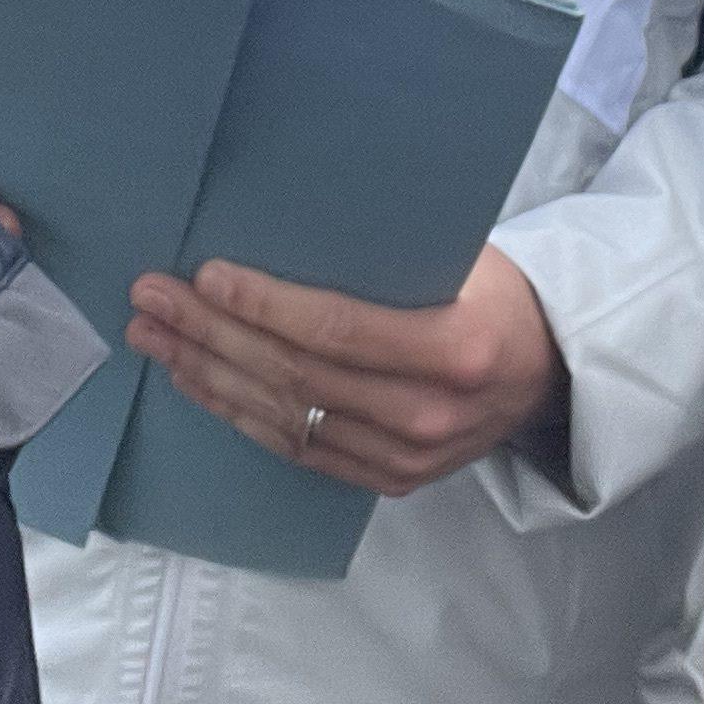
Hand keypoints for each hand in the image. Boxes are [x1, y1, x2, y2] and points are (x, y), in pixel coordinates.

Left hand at [123, 246, 562, 497]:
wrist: (551, 371)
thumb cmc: (499, 294)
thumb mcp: (463, 258)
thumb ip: (385, 258)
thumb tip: (278, 222)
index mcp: (457, 348)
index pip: (337, 329)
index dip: (263, 306)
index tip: (204, 276)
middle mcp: (430, 415)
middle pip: (296, 376)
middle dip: (213, 334)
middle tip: (152, 299)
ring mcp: (408, 459)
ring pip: (286, 419)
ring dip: (208, 376)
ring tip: (155, 337)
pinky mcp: (390, 481)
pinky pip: (298, 450)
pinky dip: (241, 415)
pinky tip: (197, 382)